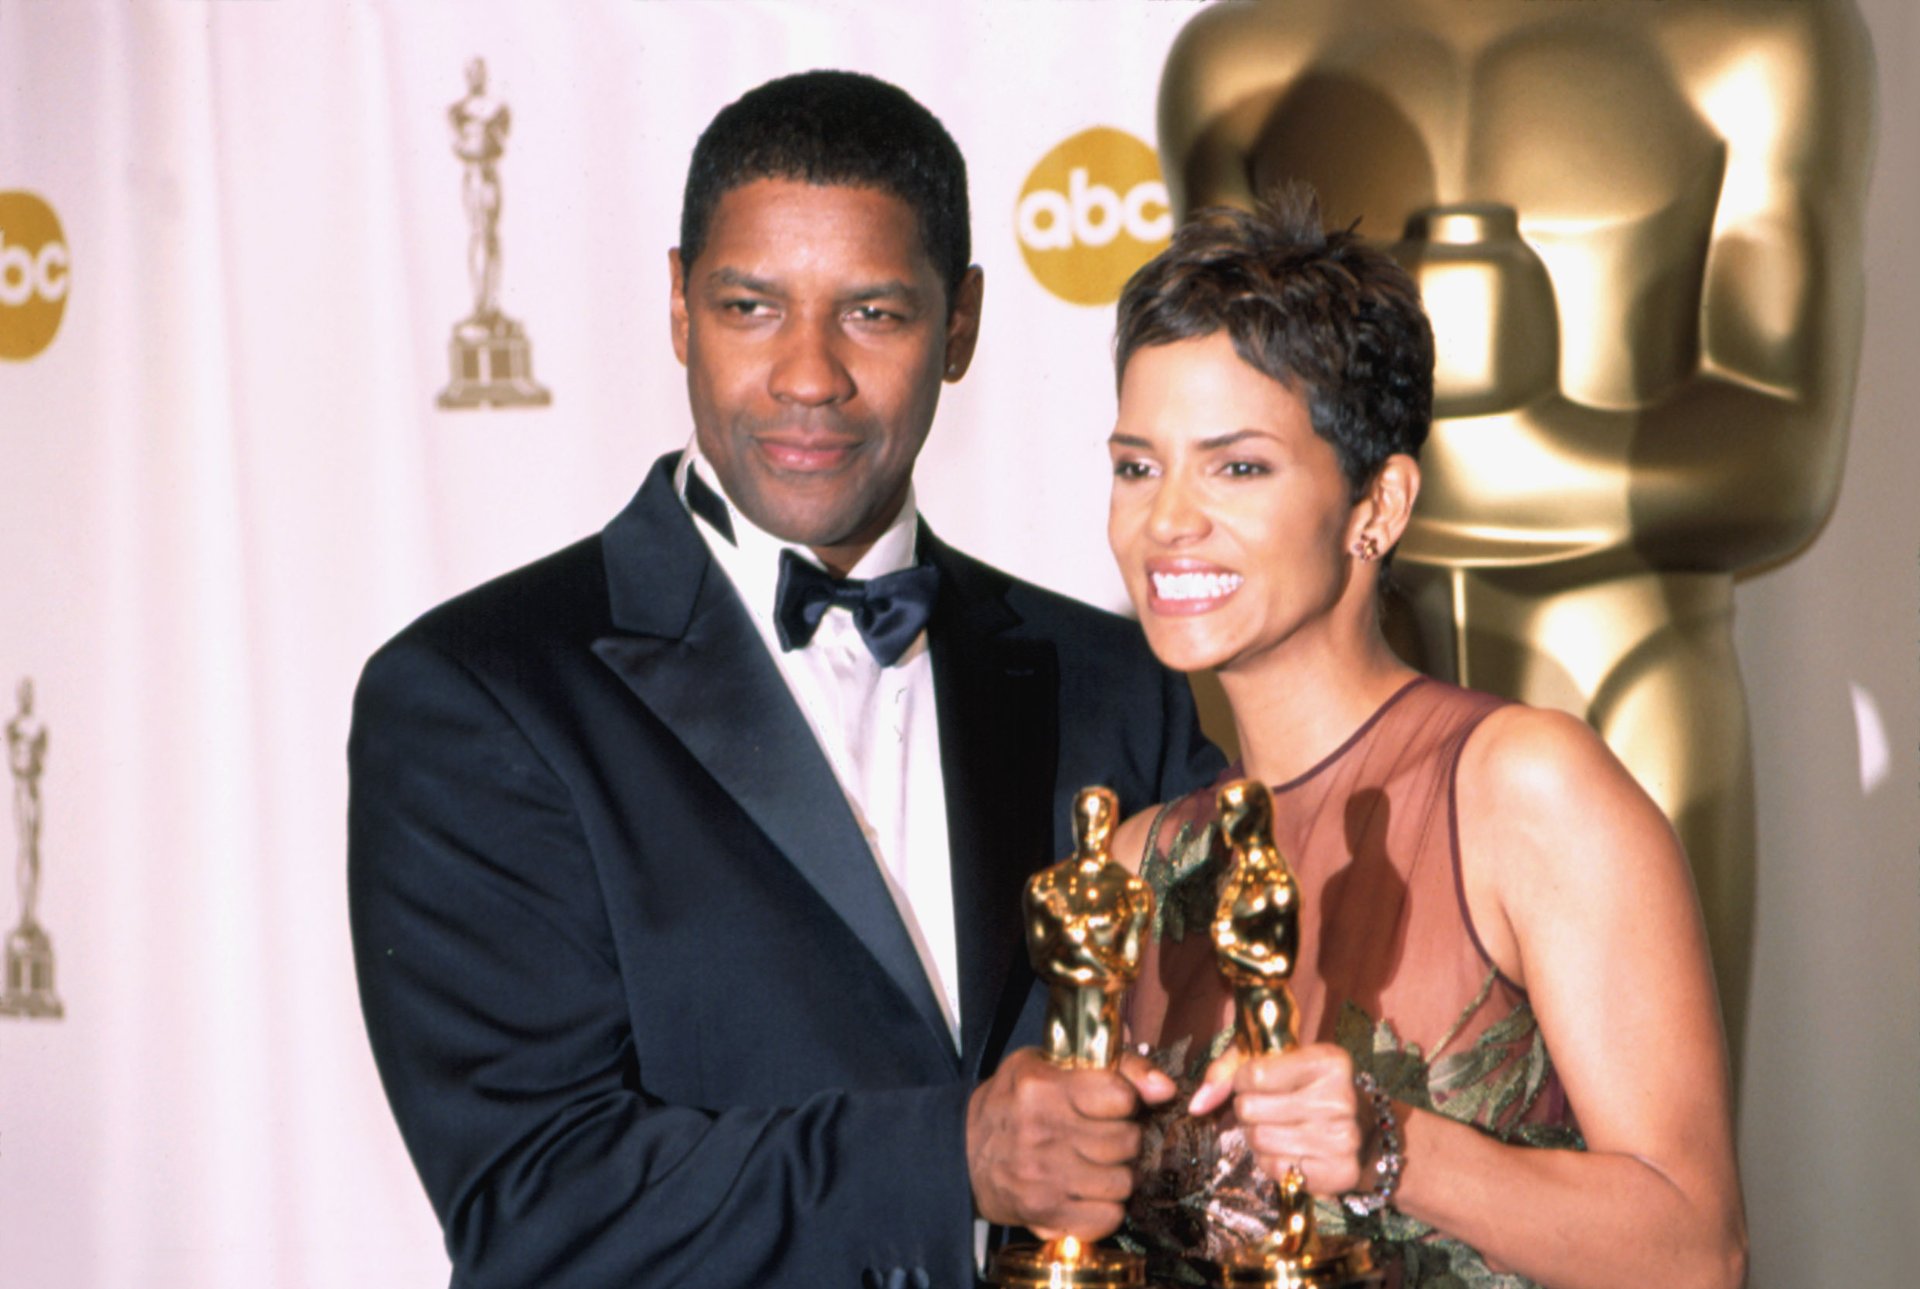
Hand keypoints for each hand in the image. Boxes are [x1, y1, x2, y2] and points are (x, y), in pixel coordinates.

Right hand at [967, 1048, 1174, 1239]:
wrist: (964, 1153)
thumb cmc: (1015, 1101)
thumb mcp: (1051, 1064)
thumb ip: (1116, 1065)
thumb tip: (1166, 1089)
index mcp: (1042, 1087)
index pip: (1120, 1095)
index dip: (1125, 1099)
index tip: (1112, 1102)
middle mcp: (1042, 1132)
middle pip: (1127, 1140)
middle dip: (1124, 1136)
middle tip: (1103, 1134)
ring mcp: (1044, 1177)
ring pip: (1123, 1181)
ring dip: (1117, 1173)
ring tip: (1095, 1162)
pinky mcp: (1046, 1213)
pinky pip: (1109, 1216)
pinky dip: (1106, 1206)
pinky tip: (1088, 1190)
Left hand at [1190, 1043, 1364, 1195]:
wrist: (1367, 1134)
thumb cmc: (1311, 1089)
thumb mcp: (1277, 1061)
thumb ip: (1230, 1068)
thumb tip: (1197, 1104)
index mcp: (1329, 1061)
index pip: (1253, 1074)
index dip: (1243, 1080)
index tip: (1256, 1081)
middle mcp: (1340, 1099)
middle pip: (1250, 1108)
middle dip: (1247, 1109)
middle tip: (1266, 1108)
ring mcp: (1342, 1139)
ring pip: (1258, 1139)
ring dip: (1256, 1136)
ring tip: (1277, 1127)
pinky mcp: (1338, 1173)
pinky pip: (1274, 1169)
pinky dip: (1272, 1160)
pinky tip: (1290, 1149)